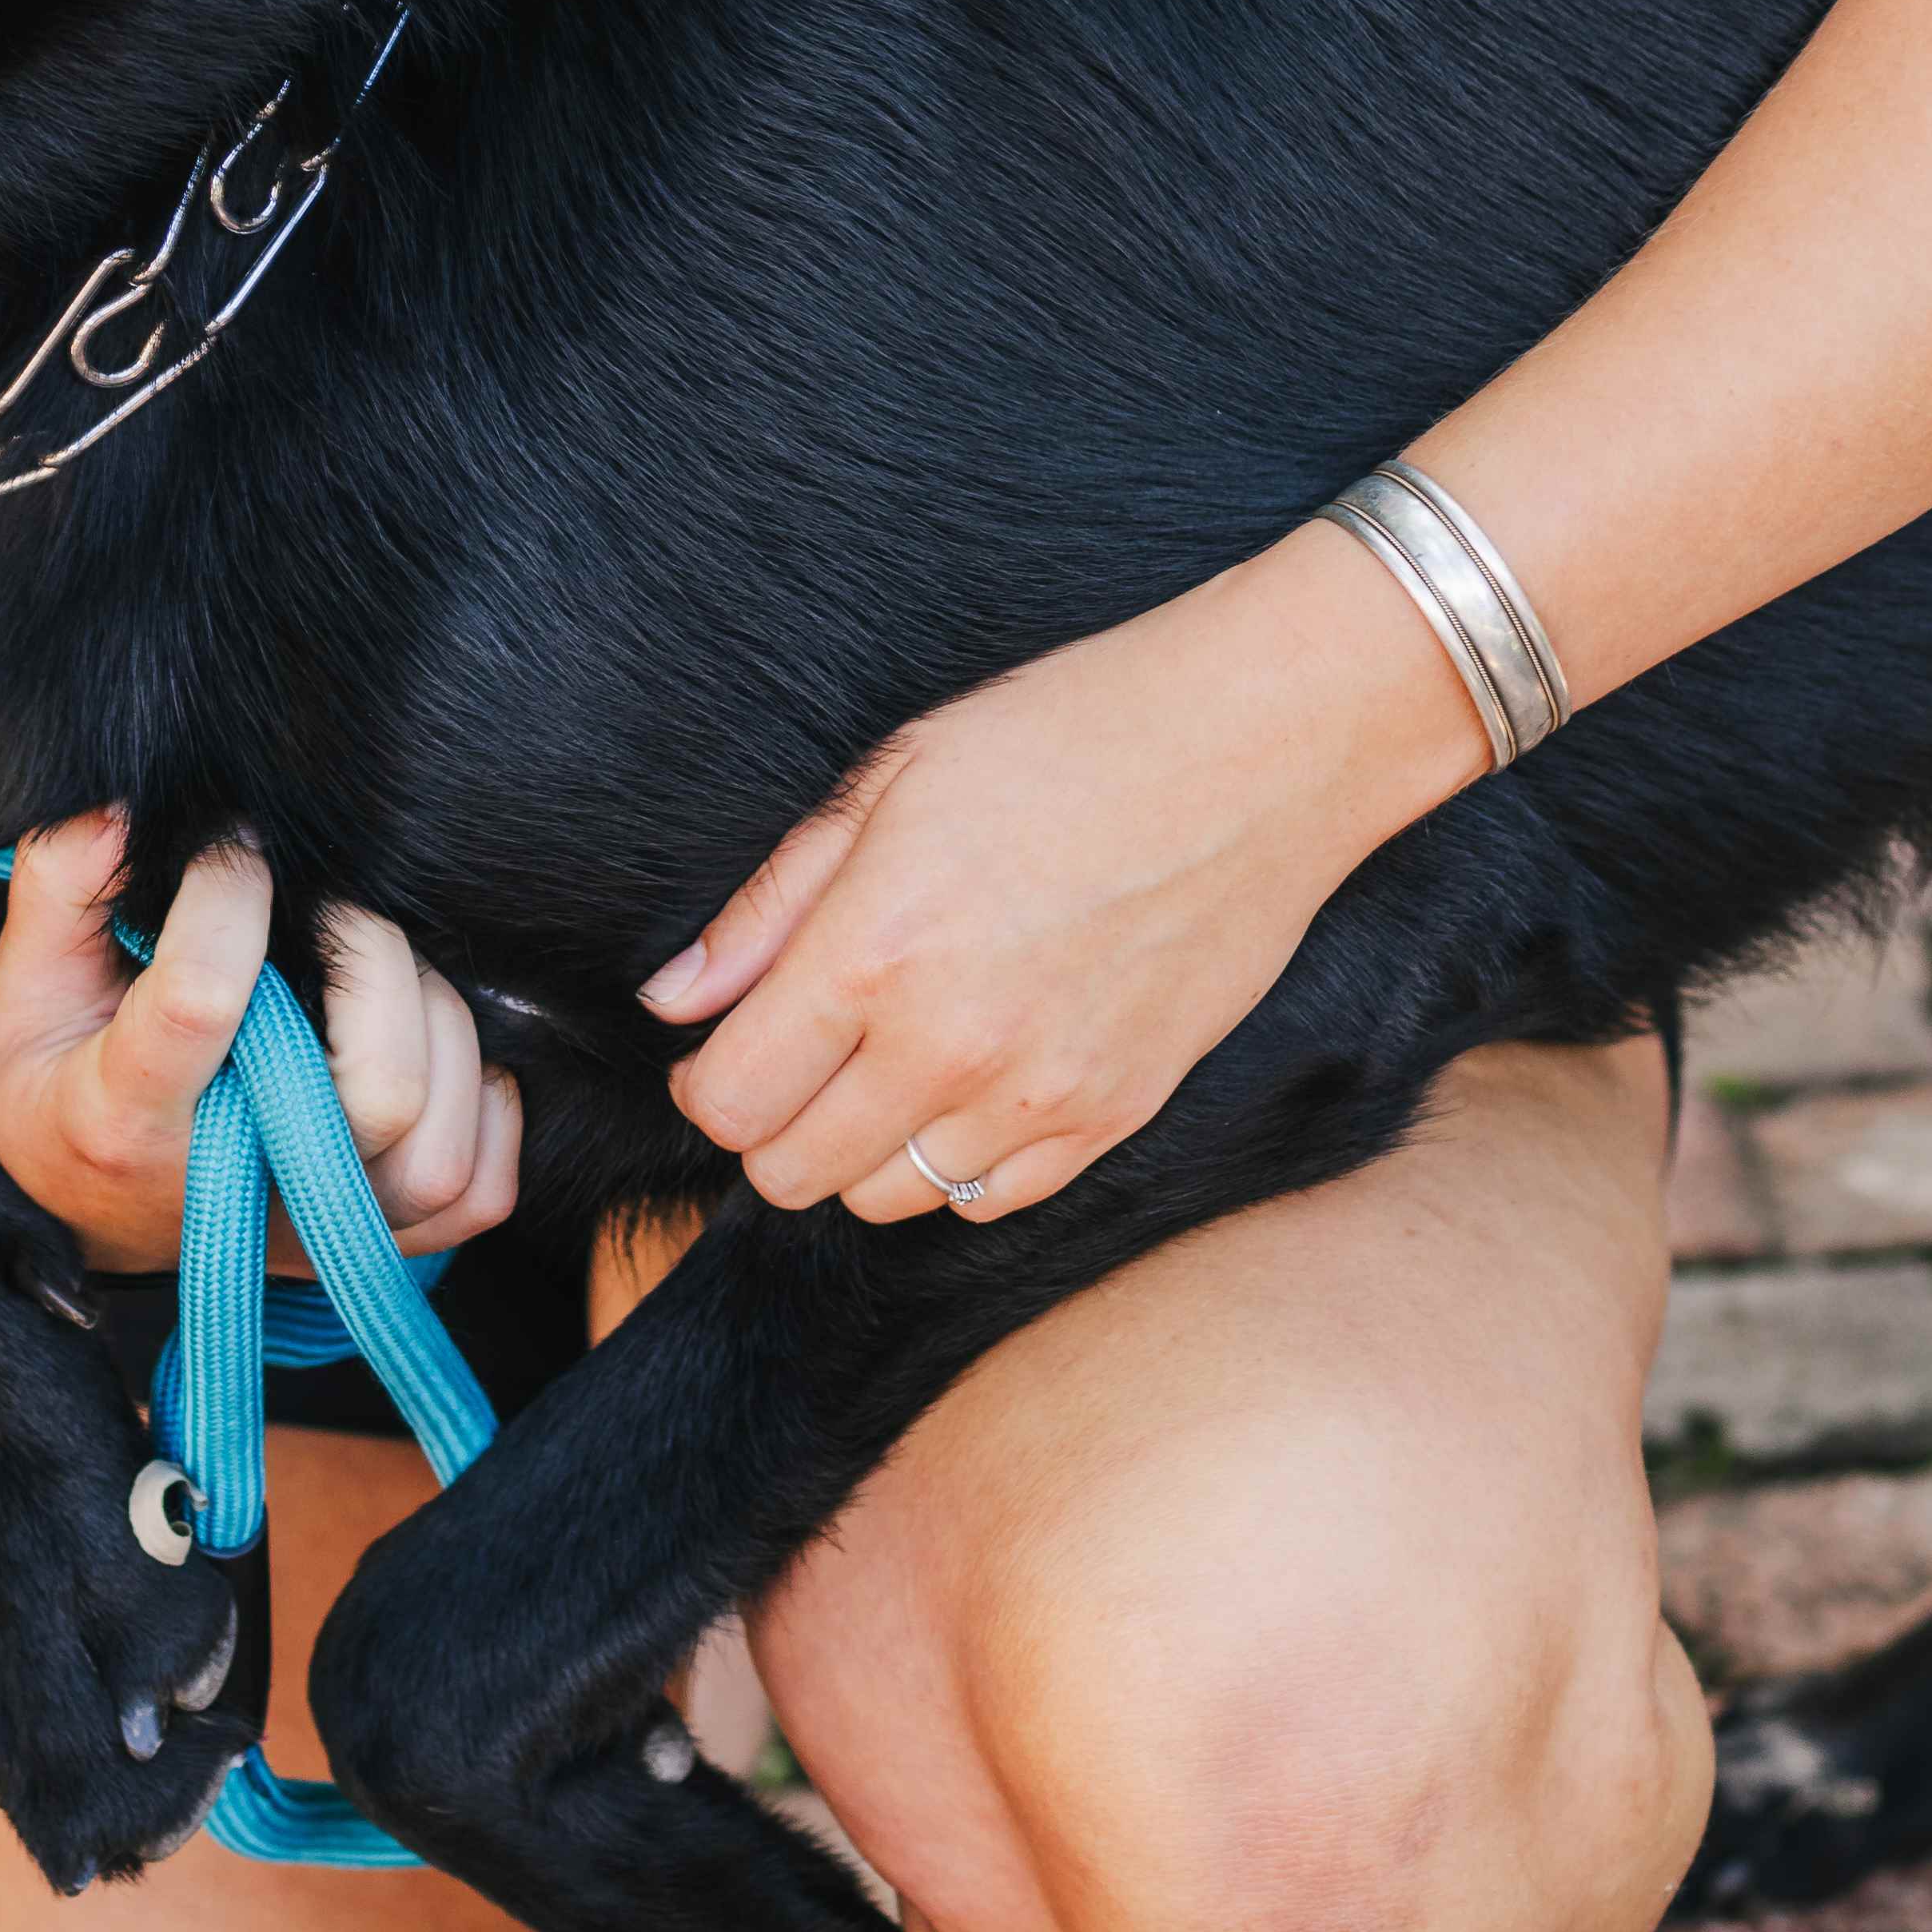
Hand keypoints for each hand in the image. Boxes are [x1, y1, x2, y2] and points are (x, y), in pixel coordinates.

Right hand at [0, 820, 522, 1278]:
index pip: (208, 1001)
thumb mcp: (21, 986)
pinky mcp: (368, 1244)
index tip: (229, 846)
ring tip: (378, 974)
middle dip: (375, 957)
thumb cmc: (55, 1080)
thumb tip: (130, 805)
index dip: (233, 895)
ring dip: (438, 1028)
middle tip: (328, 907)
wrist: (80, 1205)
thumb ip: (63, 885)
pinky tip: (431, 1049)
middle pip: (377, 1089)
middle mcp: (231, 1189)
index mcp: (124, 1116)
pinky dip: (478, 1108)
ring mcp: (311, 1229)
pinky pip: (476, 1193)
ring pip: (438, 1148)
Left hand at [642, 529, 1480, 1227]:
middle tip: (801, 1056)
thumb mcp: (890, 778)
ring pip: (887, 1198)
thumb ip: (770, 906)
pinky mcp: (1115, 1115)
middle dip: (772, 1125)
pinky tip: (971, 1080)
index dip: (706, 1081)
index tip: (726, 1046)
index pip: (730, 1102)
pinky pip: (990, 1198)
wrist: (1256, 748)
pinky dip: (958, 1161)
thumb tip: (674, 999)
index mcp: (872, 950)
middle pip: (794, 1174)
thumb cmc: (1069, 733)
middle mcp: (947, 1043)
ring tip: (893, 1059)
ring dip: (864, 1147)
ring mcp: (1038, 1092)